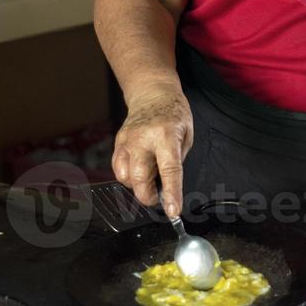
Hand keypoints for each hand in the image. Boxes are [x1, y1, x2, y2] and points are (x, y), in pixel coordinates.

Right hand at [111, 82, 193, 217]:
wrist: (152, 94)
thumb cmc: (173, 114)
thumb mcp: (187, 135)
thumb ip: (178, 161)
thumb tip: (169, 187)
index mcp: (166, 135)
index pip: (169, 170)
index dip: (171, 194)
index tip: (173, 211)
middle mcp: (143, 138)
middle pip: (140, 178)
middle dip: (149, 196)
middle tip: (159, 197)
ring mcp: (127, 140)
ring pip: (125, 177)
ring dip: (138, 186)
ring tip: (149, 176)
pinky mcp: (118, 143)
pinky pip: (118, 170)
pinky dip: (128, 178)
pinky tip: (138, 170)